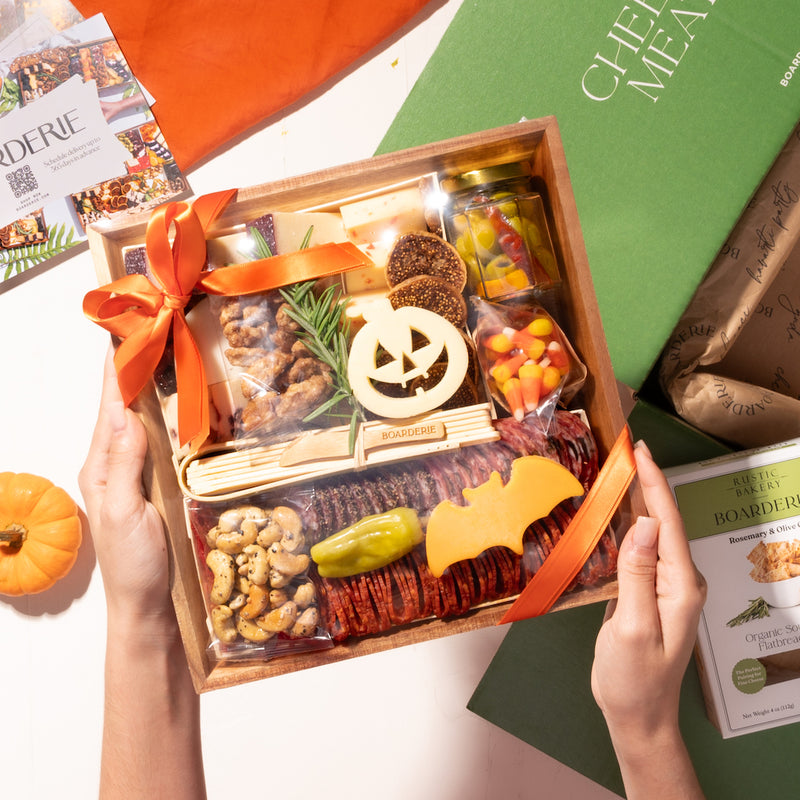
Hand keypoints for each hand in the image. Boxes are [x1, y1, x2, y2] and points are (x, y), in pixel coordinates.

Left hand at [78, 347, 169, 622]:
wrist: (147, 605)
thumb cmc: (134, 564)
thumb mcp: (126, 513)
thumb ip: (123, 464)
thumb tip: (124, 413)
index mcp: (101, 465)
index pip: (109, 406)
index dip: (117, 368)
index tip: (128, 331)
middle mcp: (115, 463)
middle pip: (124, 406)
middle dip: (136, 368)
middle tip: (158, 332)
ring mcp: (135, 473)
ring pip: (143, 420)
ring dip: (152, 388)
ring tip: (170, 356)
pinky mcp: (156, 483)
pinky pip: (160, 440)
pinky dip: (168, 416)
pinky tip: (183, 406)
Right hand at [591, 440, 705, 798]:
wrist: (636, 716)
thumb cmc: (634, 678)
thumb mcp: (633, 626)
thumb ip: (638, 574)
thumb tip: (644, 524)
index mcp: (680, 584)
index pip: (668, 521)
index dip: (653, 482)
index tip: (638, 449)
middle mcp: (677, 579)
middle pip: (662, 520)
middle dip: (645, 482)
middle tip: (623, 448)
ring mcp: (662, 585)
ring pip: (649, 532)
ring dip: (634, 499)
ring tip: (615, 469)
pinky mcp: (645, 591)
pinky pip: (637, 549)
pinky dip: (623, 524)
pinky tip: (609, 512)